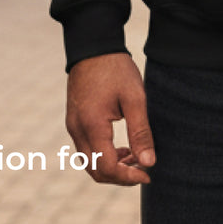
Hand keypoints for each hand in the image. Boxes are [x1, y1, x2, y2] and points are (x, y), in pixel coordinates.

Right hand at [65, 52, 156, 185]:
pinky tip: (122, 147)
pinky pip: (86, 149)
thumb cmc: (116, 69)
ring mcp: (73, 126)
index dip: (128, 177)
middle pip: (95, 170)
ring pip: (89, 162)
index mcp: (92, 126)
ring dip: (112, 166)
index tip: (148, 174)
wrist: (93, 46)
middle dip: (120, 176)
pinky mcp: (74, 120)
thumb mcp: (134, 98)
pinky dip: (103, 155)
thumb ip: (141, 132)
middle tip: (144, 168)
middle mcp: (77, 130)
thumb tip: (149, 163)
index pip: (107, 167)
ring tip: (136, 157)